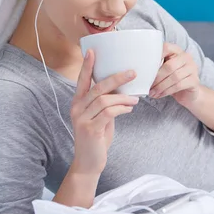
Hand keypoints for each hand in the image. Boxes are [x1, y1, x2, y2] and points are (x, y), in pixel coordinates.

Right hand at [69, 49, 139, 175]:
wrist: (89, 162)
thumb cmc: (97, 136)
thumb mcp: (100, 116)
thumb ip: (106, 102)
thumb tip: (122, 88)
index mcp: (78, 102)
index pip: (82, 80)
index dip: (87, 65)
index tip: (93, 50)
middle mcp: (77, 108)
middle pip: (97, 87)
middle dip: (116, 78)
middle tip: (133, 72)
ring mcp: (81, 119)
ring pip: (105, 100)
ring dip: (123, 97)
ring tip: (136, 99)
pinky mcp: (90, 129)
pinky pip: (109, 113)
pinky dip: (122, 108)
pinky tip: (129, 109)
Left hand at [149, 43, 200, 105]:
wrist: (188, 93)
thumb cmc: (172, 79)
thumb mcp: (164, 70)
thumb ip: (156, 66)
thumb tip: (140, 71)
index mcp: (177, 51)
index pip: (166, 48)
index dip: (155, 55)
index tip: (145, 66)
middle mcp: (187, 57)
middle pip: (169, 66)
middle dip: (157, 78)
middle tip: (148, 86)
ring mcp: (193, 68)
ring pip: (174, 77)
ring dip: (160, 86)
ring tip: (152, 93)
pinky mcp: (195, 81)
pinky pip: (179, 85)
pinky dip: (167, 91)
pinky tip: (159, 95)